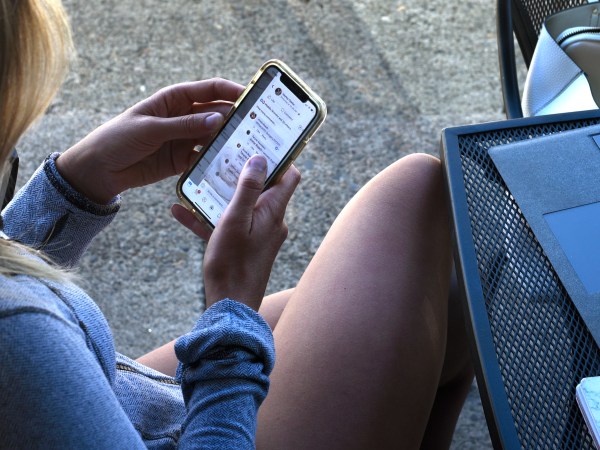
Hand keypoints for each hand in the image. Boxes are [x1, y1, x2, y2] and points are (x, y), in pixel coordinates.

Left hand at [56, 79, 243, 203]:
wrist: (100, 169)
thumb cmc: (119, 138)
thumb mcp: (151, 128)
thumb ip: (185, 125)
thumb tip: (219, 119)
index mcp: (175, 99)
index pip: (209, 90)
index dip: (231, 91)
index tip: (252, 97)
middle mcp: (184, 117)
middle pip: (216, 114)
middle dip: (236, 118)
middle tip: (258, 126)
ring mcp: (184, 139)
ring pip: (213, 137)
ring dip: (228, 141)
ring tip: (249, 148)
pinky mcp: (182, 160)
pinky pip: (204, 158)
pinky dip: (216, 161)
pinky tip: (230, 166)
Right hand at [173, 155, 300, 310]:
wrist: (229, 307)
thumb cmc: (232, 263)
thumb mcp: (235, 220)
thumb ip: (248, 189)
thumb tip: (261, 158)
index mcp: (274, 212)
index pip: (289, 176)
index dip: (280, 158)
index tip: (262, 142)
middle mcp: (271, 222)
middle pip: (263, 188)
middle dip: (243, 172)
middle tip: (222, 154)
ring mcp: (259, 235)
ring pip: (241, 206)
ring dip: (220, 195)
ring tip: (197, 180)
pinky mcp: (245, 247)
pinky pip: (228, 226)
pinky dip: (209, 219)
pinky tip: (180, 212)